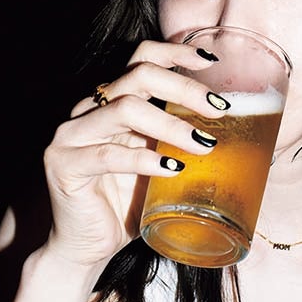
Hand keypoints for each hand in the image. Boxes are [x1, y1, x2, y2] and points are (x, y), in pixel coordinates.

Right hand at [42, 40, 222, 268]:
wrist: (86, 248)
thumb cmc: (126, 206)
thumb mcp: (161, 166)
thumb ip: (181, 144)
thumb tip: (237, 136)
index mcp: (111, 102)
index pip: (142, 58)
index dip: (175, 53)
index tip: (210, 62)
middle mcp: (88, 109)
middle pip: (139, 75)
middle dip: (185, 89)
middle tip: (219, 111)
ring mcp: (72, 134)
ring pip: (126, 108)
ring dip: (171, 125)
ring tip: (204, 144)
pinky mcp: (63, 164)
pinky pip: (108, 155)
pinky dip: (145, 160)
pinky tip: (172, 169)